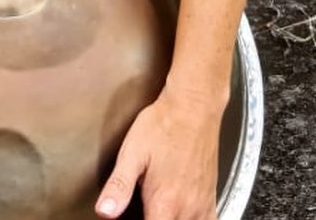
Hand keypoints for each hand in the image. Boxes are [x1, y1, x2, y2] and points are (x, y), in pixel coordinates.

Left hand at [95, 87, 221, 219]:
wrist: (193, 107)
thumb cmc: (162, 126)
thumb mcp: (132, 152)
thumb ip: (119, 186)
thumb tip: (104, 211)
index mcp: (164, 204)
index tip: (133, 215)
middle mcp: (186, 210)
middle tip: (144, 209)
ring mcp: (201, 205)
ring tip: (159, 212)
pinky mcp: (211, 197)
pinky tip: (185, 215)